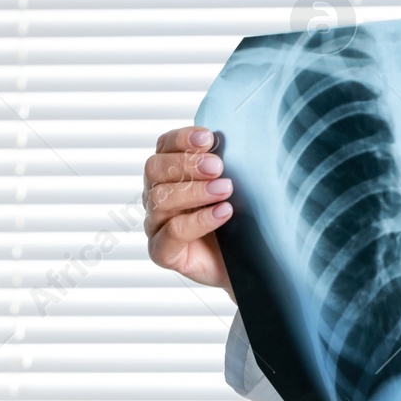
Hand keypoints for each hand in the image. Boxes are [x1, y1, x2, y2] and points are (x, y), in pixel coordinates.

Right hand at [143, 125, 234, 298]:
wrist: (245, 262)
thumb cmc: (236, 220)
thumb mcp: (234, 185)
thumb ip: (225, 163)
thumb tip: (237, 137)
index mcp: (169, 173)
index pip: (164, 146)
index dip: (182, 139)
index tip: (209, 137)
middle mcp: (157, 195)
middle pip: (155, 169)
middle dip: (188, 164)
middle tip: (219, 167)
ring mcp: (156, 224)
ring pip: (161, 199)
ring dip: (195, 191)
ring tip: (227, 189)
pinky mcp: (163, 251)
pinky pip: (172, 233)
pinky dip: (198, 220)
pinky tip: (223, 212)